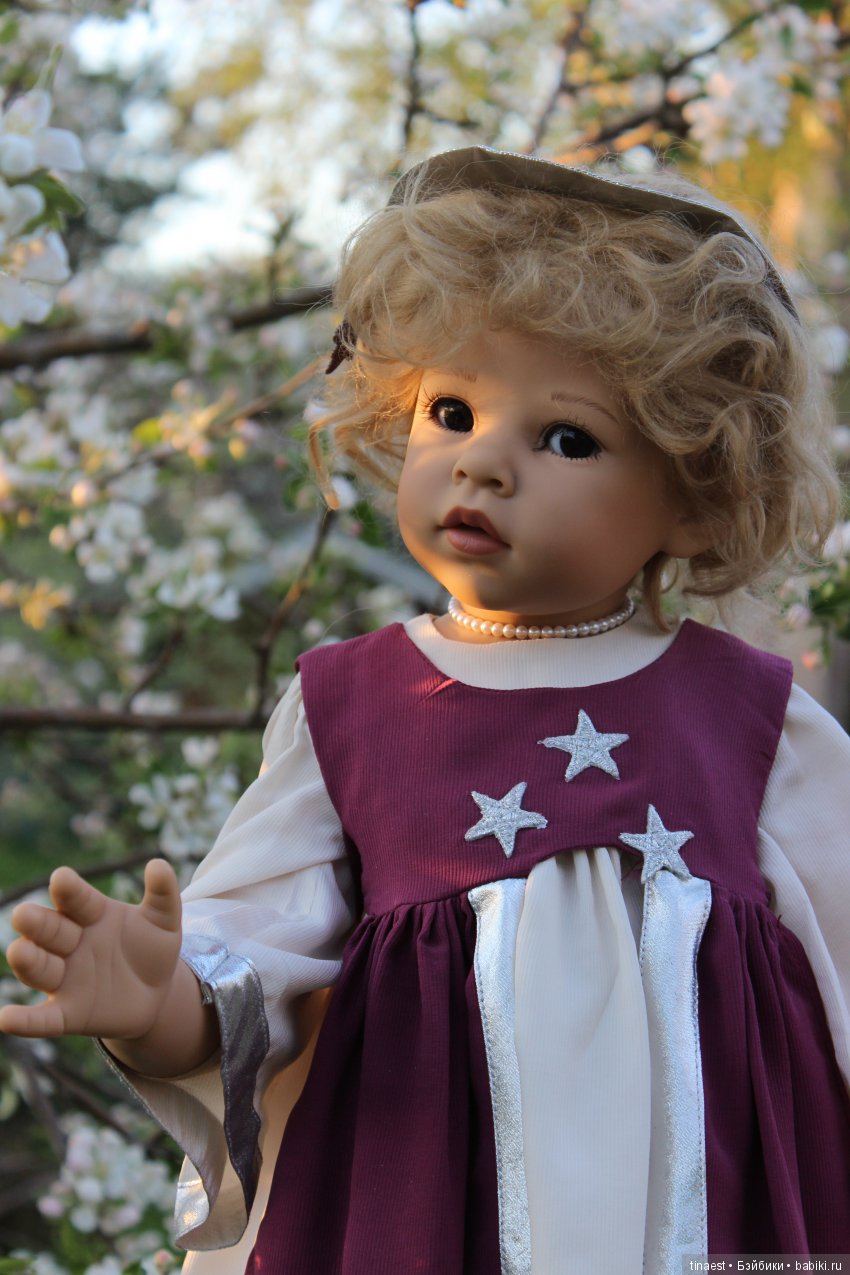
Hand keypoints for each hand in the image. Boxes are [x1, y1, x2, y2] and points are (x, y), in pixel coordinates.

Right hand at [0, 859, 181, 1040]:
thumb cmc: (151, 949)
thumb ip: (162, 893)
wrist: (156, 995)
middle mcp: (71, 943)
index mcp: (91, 914)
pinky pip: (42, 1019)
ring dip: (28, 961)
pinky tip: (5, 1019)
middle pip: (49, 930)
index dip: (69, 890)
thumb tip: (158, 864)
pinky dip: (24, 1020)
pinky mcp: (67, 1014)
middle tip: (24, 914)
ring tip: (20, 951)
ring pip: (40, 969)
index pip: (77, 899)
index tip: (61, 878)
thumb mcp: (163, 921)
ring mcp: (66, 979)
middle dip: (37, 923)